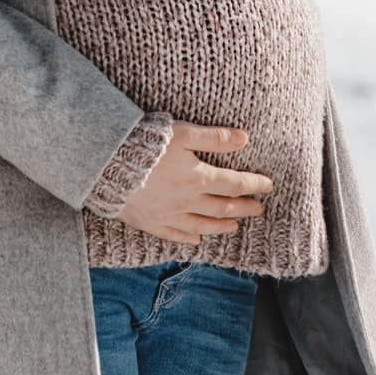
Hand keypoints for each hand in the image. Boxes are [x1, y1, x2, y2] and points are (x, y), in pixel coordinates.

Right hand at [117, 122, 273, 244]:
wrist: (107, 165)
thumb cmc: (146, 144)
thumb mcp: (183, 133)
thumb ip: (214, 138)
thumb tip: (244, 138)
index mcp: (197, 178)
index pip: (233, 184)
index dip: (253, 185)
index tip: (268, 186)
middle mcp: (186, 201)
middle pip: (221, 207)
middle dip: (243, 207)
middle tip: (258, 209)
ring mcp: (168, 215)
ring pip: (201, 225)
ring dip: (221, 226)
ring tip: (235, 226)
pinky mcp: (149, 222)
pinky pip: (173, 235)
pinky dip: (188, 239)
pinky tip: (197, 241)